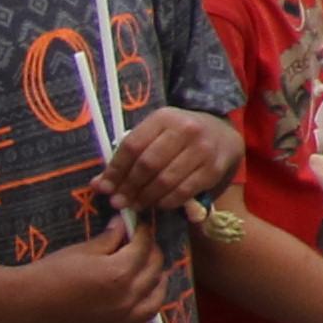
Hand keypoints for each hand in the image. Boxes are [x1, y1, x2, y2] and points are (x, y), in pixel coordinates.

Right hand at [20, 217, 181, 322]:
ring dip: (156, 285)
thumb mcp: (82, 250)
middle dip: (152, 254)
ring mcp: (121, 322)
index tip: (140, 228)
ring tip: (149, 274)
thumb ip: (110, 238)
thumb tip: (126, 224)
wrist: (25, 305)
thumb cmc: (51, 273)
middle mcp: (126, 299)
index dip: (144, 233)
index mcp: (119, 273)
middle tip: (143, 247)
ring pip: (155, 302)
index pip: (145, 247)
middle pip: (154, 272)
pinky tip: (140, 308)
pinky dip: (145, 319)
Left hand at [103, 104, 238, 211]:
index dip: (115, 170)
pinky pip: (183, 191)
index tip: (103, 188)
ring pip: (165, 180)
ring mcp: (202, 149)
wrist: (222, 134)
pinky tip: (157, 204)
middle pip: (148, 164)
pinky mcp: (214, 169)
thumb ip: (128, 157)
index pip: (132, 145)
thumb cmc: (180, 136)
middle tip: (118, 202)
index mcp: (165, 117)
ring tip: (136, 205)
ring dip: (146, 197)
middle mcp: (186, 130)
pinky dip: (166, 202)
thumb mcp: (155, 135)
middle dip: (129, 187)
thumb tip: (99, 184)